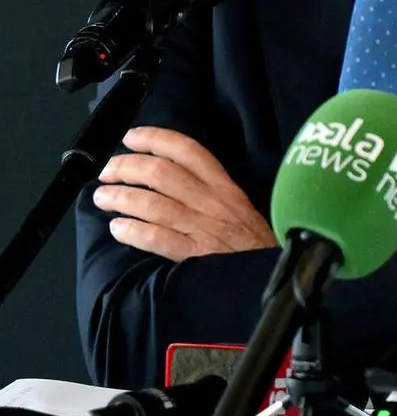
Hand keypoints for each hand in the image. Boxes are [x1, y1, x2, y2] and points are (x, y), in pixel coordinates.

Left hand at [93, 127, 276, 261]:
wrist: (274, 278)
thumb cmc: (254, 244)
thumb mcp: (241, 208)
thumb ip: (211, 192)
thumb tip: (167, 178)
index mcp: (226, 187)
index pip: (189, 152)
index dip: (156, 139)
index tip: (132, 138)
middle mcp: (213, 202)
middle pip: (162, 173)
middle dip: (127, 167)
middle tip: (108, 172)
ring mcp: (204, 228)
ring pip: (153, 204)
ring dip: (120, 198)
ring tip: (103, 198)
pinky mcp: (196, 255)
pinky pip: (156, 238)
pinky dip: (132, 231)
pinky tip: (117, 229)